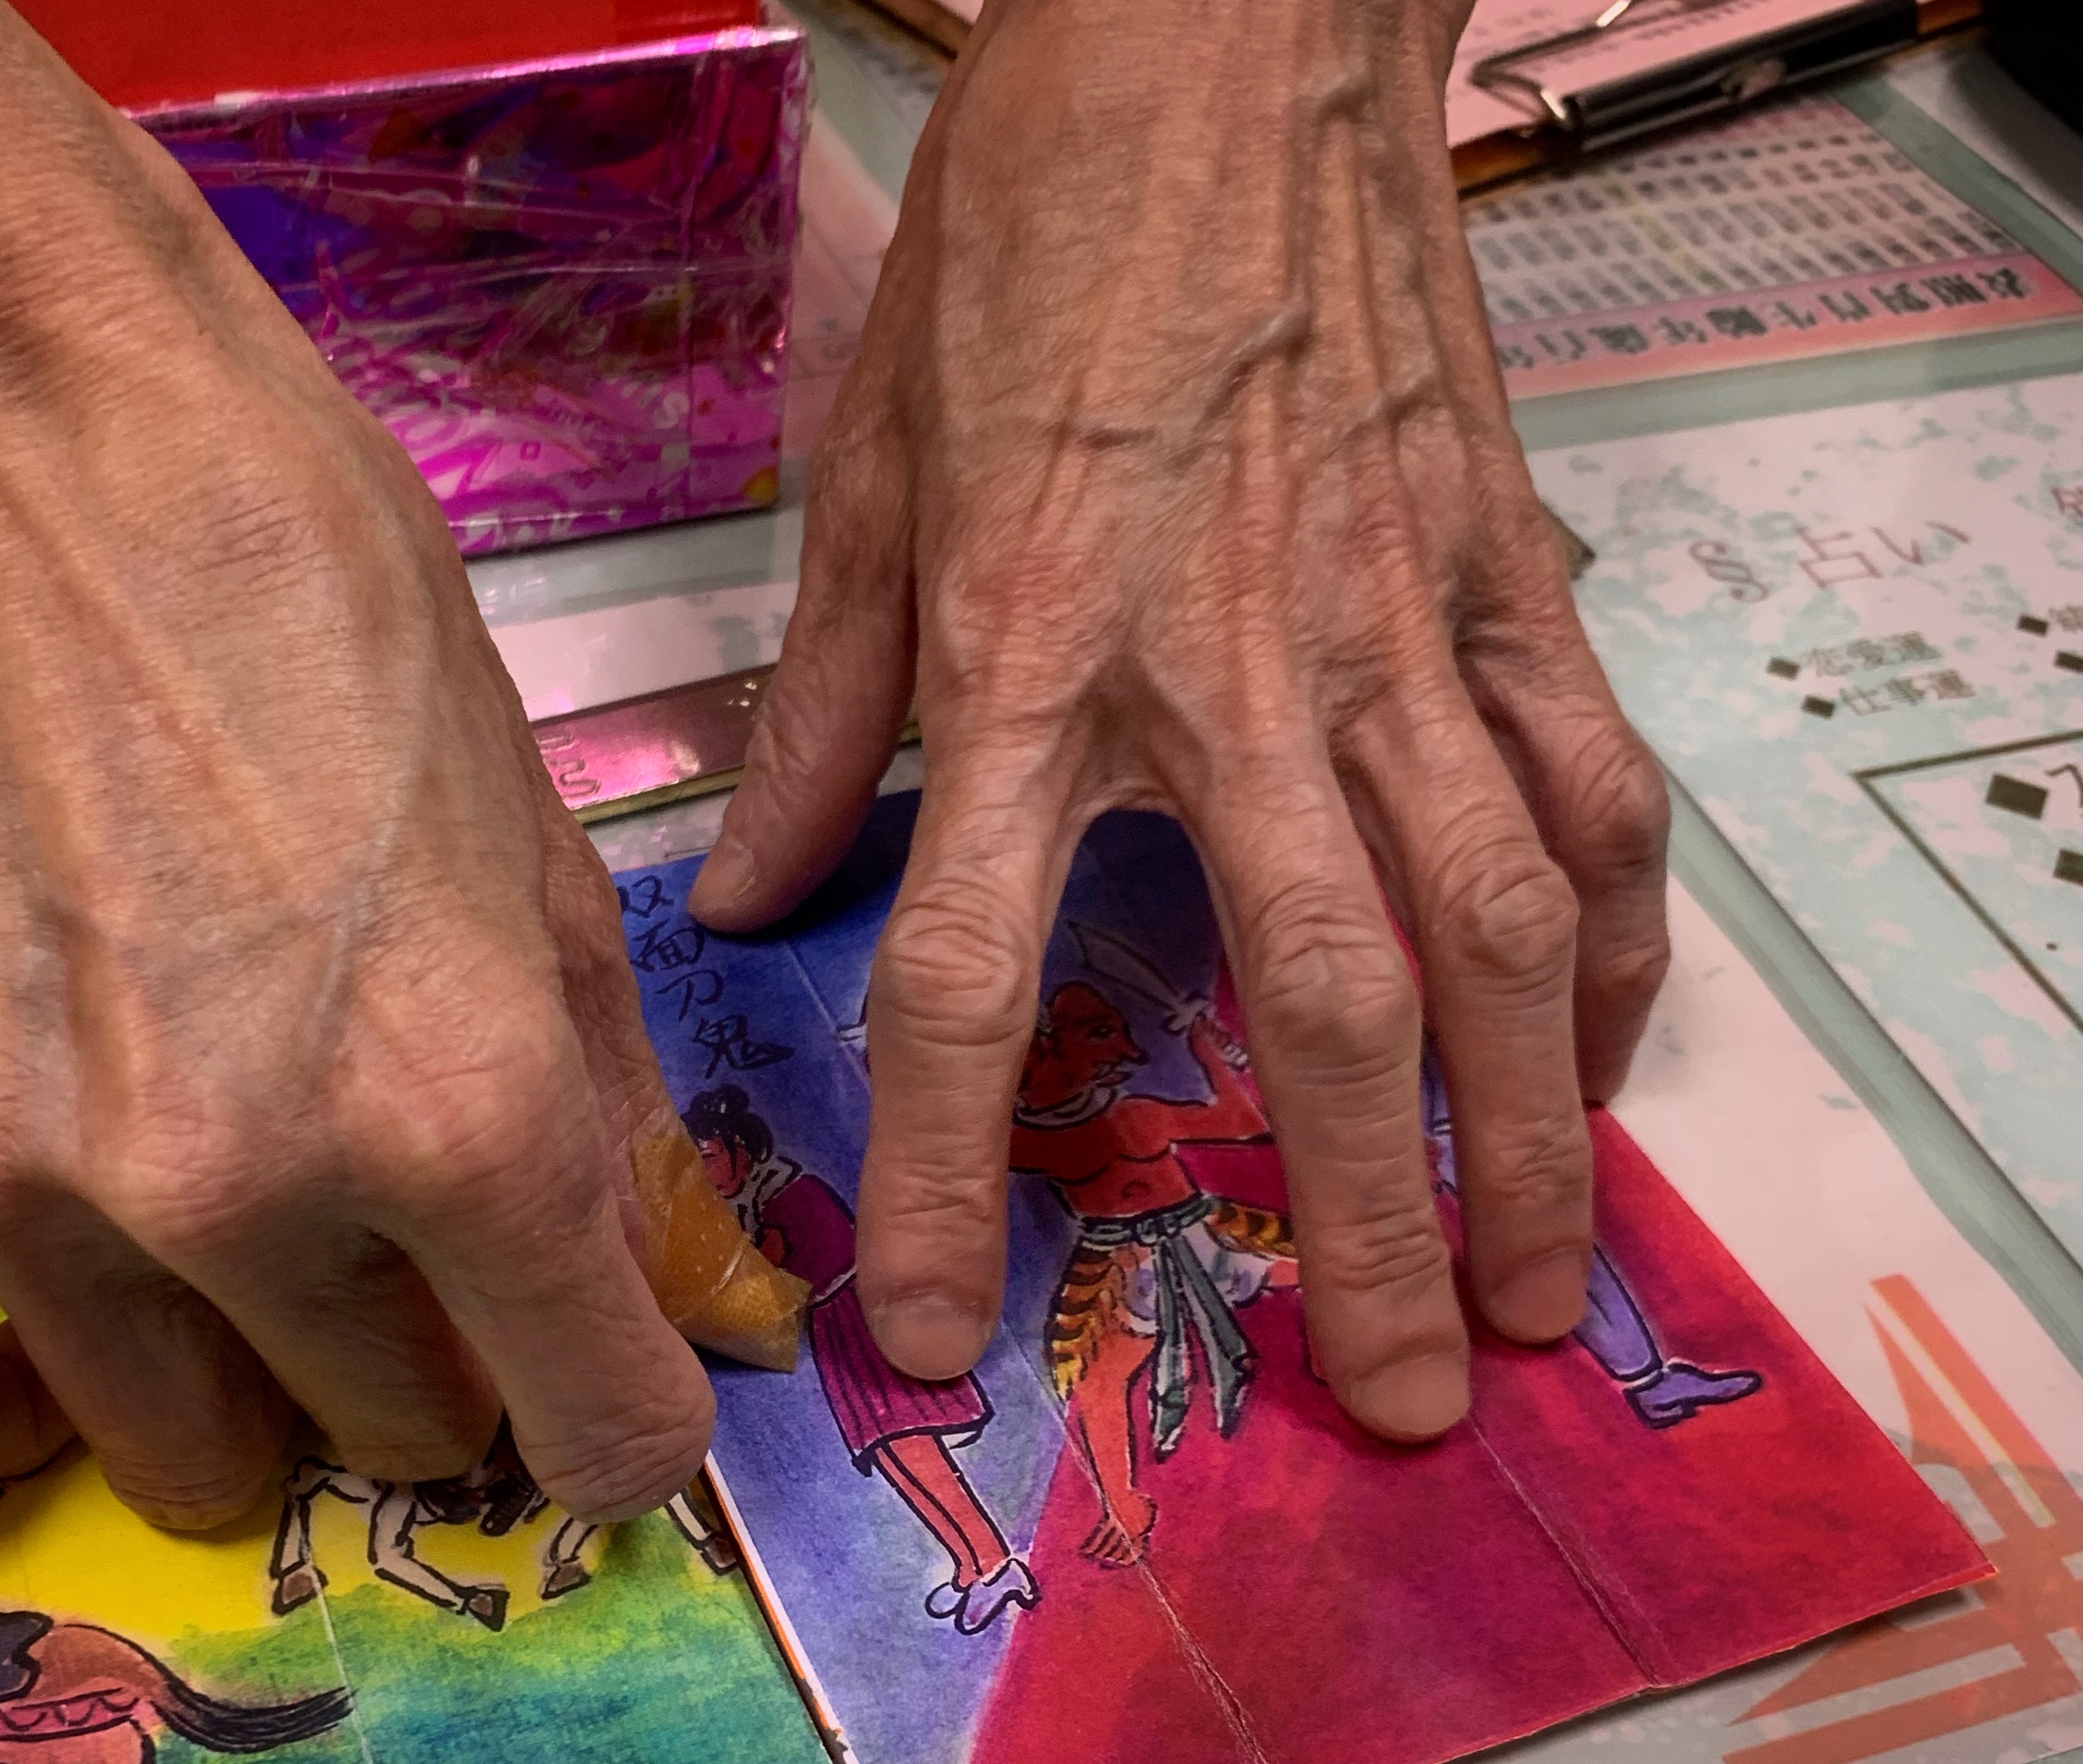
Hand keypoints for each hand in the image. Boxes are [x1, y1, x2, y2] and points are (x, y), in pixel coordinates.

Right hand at [0, 112, 716, 1527]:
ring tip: (219, 1233)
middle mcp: (244, 1190)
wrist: (30, 474)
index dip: (623, 1418)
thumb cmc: (331, 623)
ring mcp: (21, 1193)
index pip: (601, 1430)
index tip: (596, 1376)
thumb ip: (612, 1121)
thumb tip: (676, 1313)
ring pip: (188, 1457)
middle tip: (391, 1231)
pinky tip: (19, 1337)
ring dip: (242, 1378)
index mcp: (464, 1109)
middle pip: (395, 1435)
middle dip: (433, 1359)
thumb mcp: (546, 858)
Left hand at [692, 0, 1668, 1439]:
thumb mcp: (870, 470)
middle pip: (1317, 997)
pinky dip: (1612, 933)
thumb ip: (821, 709)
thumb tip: (739, 903)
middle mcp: (1233, 675)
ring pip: (1498, 919)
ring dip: (1530, 1126)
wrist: (1222, 46)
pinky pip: (1588, 784)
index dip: (952, 1176)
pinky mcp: (1508, 568)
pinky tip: (1600, 1043)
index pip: (981, 969)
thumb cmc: (1030, 249)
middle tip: (1397, 1392)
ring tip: (1542, 1282)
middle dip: (1364, 1216)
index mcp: (1033, 659)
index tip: (943, 1330)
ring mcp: (1401, 626)